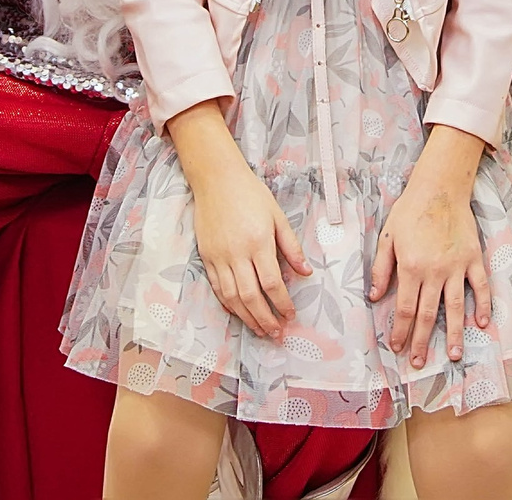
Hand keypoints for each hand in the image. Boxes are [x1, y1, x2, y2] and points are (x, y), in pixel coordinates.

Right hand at [169, 100, 308, 338]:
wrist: (216, 179)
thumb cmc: (250, 193)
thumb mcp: (277, 215)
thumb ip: (291, 246)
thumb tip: (306, 272)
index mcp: (258, 242)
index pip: (272, 283)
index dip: (282, 303)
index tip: (291, 315)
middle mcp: (237, 253)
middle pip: (251, 296)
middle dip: (265, 319)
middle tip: (276, 333)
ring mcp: (219, 256)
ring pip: (232, 297)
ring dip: (247, 317)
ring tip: (260, 329)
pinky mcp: (206, 256)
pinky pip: (216, 287)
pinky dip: (228, 304)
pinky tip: (238, 313)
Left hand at [369, 124, 491, 366]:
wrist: (439, 188)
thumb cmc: (410, 211)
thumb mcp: (387, 237)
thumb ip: (381, 268)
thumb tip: (374, 297)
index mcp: (411, 267)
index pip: (404, 308)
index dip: (400, 331)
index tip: (397, 347)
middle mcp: (434, 271)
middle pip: (427, 314)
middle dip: (421, 341)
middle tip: (419, 363)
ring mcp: (456, 266)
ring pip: (454, 307)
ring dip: (453, 333)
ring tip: (453, 355)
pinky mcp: (473, 259)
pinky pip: (479, 286)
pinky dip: (482, 305)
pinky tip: (481, 323)